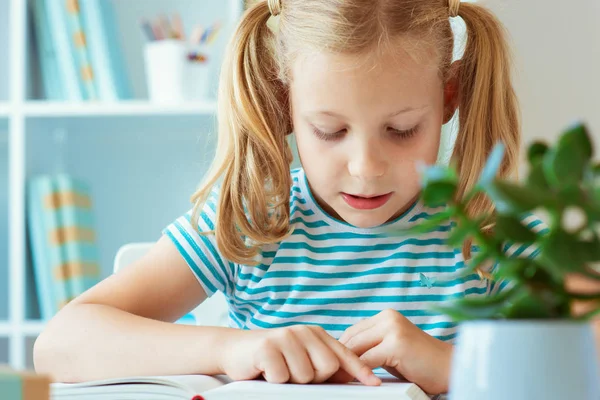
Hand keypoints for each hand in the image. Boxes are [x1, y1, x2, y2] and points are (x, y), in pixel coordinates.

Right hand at [218, 325, 381, 385]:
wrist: (234, 349)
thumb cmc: (271, 358)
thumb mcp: (300, 358)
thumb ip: (323, 365)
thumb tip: (350, 379)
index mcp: (314, 334)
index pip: (343, 354)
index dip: (359, 370)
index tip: (374, 383)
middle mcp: (303, 332)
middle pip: (328, 367)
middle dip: (314, 379)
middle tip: (294, 373)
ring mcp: (285, 338)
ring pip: (306, 376)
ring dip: (292, 381)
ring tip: (278, 371)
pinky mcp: (268, 348)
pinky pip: (283, 378)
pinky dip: (275, 381)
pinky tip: (266, 371)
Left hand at [339, 309, 452, 394]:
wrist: (451, 369)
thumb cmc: (420, 364)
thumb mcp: (391, 348)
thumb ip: (371, 346)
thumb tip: (342, 355)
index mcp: (386, 316)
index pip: (352, 331)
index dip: (341, 350)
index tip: (333, 367)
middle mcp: (388, 318)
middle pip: (351, 338)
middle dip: (341, 358)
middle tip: (332, 376)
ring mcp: (392, 329)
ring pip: (356, 348)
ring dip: (347, 366)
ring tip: (340, 380)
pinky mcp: (396, 344)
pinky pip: (367, 361)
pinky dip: (359, 373)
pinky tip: (358, 381)